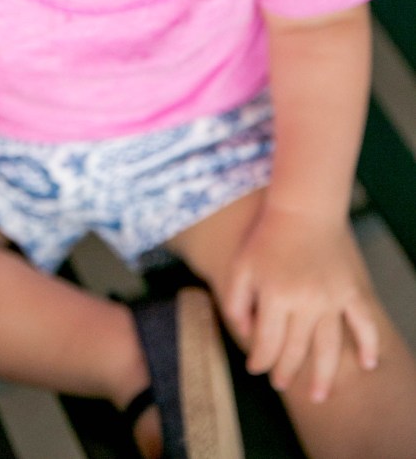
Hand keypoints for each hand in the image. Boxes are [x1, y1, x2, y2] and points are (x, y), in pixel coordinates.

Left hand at [224, 205, 379, 401]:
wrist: (303, 209)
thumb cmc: (267, 236)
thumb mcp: (241, 265)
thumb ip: (236, 300)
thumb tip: (243, 332)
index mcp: (276, 296)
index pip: (267, 343)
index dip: (259, 360)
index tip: (255, 368)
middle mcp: (305, 302)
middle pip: (296, 350)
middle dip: (285, 371)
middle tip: (280, 383)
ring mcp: (331, 298)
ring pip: (329, 348)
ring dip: (324, 376)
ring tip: (318, 395)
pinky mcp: (350, 291)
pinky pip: (363, 323)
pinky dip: (369, 345)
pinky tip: (367, 364)